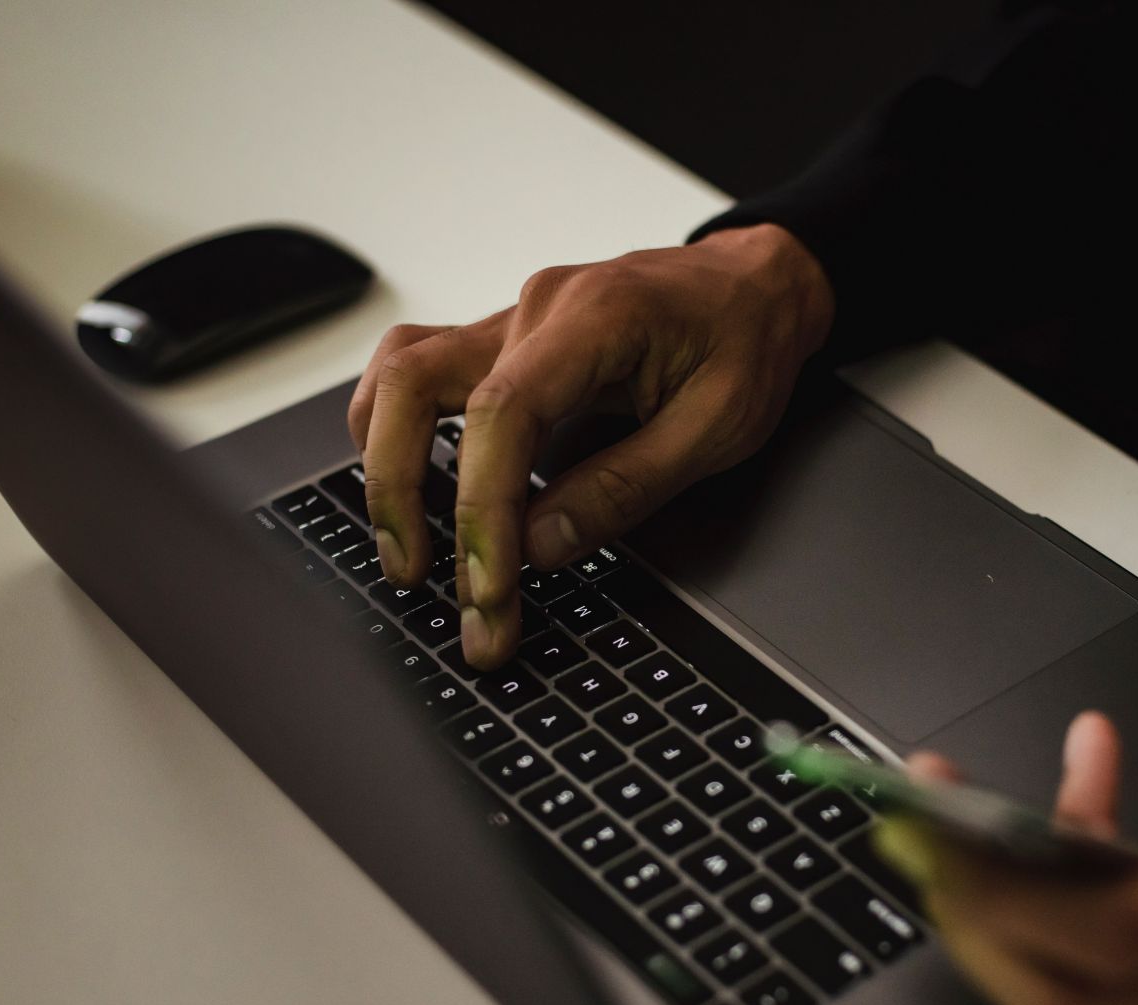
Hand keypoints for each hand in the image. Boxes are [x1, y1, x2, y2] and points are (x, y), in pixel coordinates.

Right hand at [348, 224, 833, 667]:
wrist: (753, 285)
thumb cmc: (746, 342)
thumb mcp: (717, 428)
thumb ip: (625, 488)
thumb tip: (539, 545)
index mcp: (598, 318)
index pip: (502, 415)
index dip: (483, 510)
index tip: (487, 587)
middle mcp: (535, 310)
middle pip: (415, 383)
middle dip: (401, 491)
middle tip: (418, 578)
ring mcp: (509, 320)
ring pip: (400, 373)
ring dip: (383, 461)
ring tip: (405, 547)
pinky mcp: (501, 341)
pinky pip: (417, 372)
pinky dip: (396, 432)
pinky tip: (411, 487)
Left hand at [874, 617, 1137, 1004]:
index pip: (1118, 937)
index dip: (1011, 896)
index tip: (936, 835)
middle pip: (1076, 994)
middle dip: (975, 919)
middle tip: (914, 830)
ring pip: (1076, 995)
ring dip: (998, 910)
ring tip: (954, 807)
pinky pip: (1101, 966)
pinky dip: (1055, 892)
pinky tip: (1066, 792)